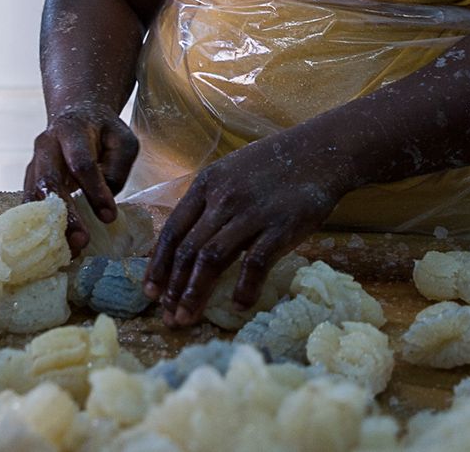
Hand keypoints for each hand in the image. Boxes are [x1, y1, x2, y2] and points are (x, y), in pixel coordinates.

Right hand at [24, 102, 137, 253]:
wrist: (75, 115)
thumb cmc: (104, 132)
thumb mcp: (123, 140)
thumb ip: (117, 167)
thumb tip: (105, 200)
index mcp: (71, 130)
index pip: (81, 162)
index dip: (94, 190)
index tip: (109, 217)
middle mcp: (46, 146)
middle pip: (48, 182)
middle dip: (64, 215)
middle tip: (81, 241)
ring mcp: (33, 164)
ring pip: (34, 198)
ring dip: (50, 227)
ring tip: (69, 252)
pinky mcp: (29, 181)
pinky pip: (29, 207)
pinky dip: (40, 229)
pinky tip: (55, 249)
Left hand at [142, 132, 350, 326]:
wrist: (319, 152)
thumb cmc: (273, 165)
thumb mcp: (231, 172)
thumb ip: (208, 202)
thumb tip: (185, 242)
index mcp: (207, 184)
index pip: (172, 229)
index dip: (158, 264)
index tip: (150, 291)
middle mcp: (224, 198)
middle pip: (188, 249)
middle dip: (172, 288)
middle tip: (167, 316)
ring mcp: (252, 212)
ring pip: (212, 258)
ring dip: (195, 292)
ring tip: (186, 317)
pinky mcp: (280, 226)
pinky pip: (255, 263)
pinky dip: (244, 287)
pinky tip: (239, 305)